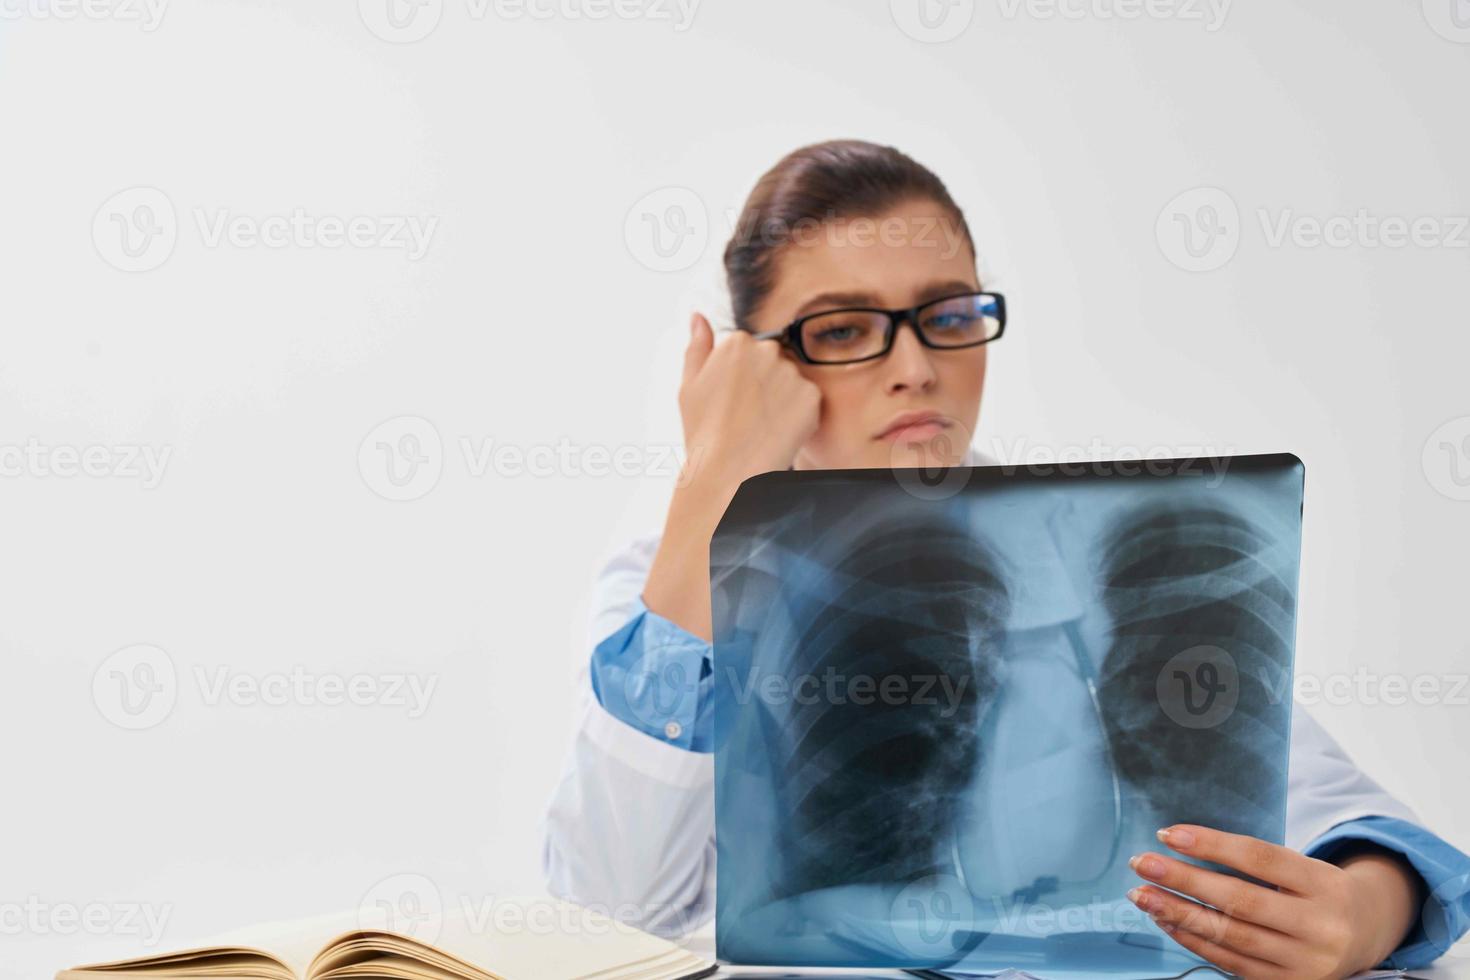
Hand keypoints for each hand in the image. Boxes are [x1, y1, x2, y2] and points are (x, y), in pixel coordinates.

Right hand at [641, 314, 821, 642]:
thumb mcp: (689, 386)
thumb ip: (697, 346)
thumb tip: (697, 316)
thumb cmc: (704, 433)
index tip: (736, 402)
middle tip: (751, 417)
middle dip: (767, 385)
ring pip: (793, 382)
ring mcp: (791, 372)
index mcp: (736, 342)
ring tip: (763, 427)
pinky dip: (799, 417)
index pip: (750, 351)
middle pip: (775, 361)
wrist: (728, 471)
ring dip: (784, 400)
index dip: (744, 380)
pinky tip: (779, 433)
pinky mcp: (811, 396)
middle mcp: (766, 350)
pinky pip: (809, 402)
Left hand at [1127, 824, 1421, 979]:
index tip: (1167, 834)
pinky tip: (1167, 921)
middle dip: (1183, 880)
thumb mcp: (1304, 868)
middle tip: (1141, 863)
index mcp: (1324, 884)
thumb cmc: (1317, 891)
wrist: (1366, 935)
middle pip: (1240, 900)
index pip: (1259, 858)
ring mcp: (1305, 962)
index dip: (1211, 844)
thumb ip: (1255, 861)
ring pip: (1231, 935)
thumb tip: (1182, 845)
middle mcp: (1319, 926)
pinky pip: (1232, 963)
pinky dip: (1194, 941)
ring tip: (1143, 894)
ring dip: (1178, 913)